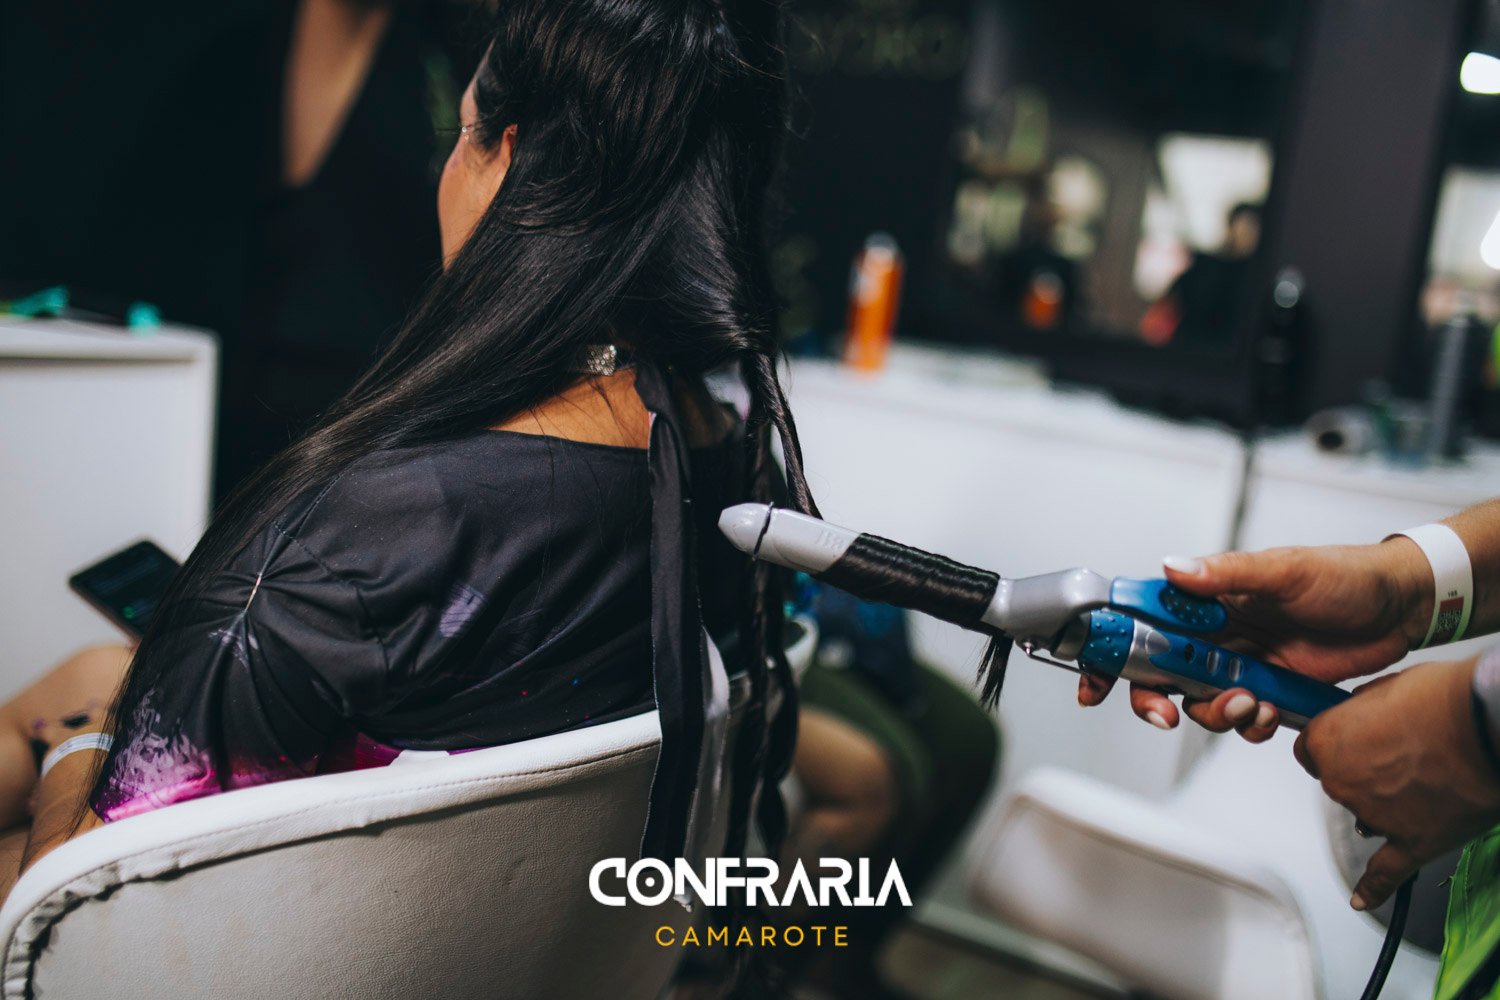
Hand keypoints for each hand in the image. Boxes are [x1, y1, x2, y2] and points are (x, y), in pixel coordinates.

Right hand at [1078, 538, 1431, 739]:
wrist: (1401, 609)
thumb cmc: (1345, 576)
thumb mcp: (1284, 570)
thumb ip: (1226, 574)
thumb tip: (1173, 568)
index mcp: (1207, 597)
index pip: (1141, 619)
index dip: (1112, 650)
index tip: (1096, 682)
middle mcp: (1215, 631)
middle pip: (1157, 672)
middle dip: (1153, 700)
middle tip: (1166, 715)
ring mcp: (1239, 663)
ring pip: (1197, 700)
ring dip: (1213, 714)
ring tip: (1248, 706)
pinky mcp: (1267, 689)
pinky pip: (1239, 718)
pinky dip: (1248, 725)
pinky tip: (1271, 714)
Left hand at [1294, 657, 1499, 909]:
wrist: (1489, 726)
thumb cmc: (1444, 699)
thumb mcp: (1386, 687)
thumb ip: (1363, 709)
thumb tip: (1363, 715)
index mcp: (1329, 741)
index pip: (1310, 749)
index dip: (1335, 742)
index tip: (1350, 739)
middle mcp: (1342, 782)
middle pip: (1339, 780)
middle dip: (1365, 768)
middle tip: (1404, 750)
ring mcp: (1374, 816)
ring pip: (1365, 813)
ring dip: (1385, 802)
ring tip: (1425, 778)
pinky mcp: (1413, 843)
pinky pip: (1385, 874)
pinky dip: (1373, 888)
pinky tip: (1362, 897)